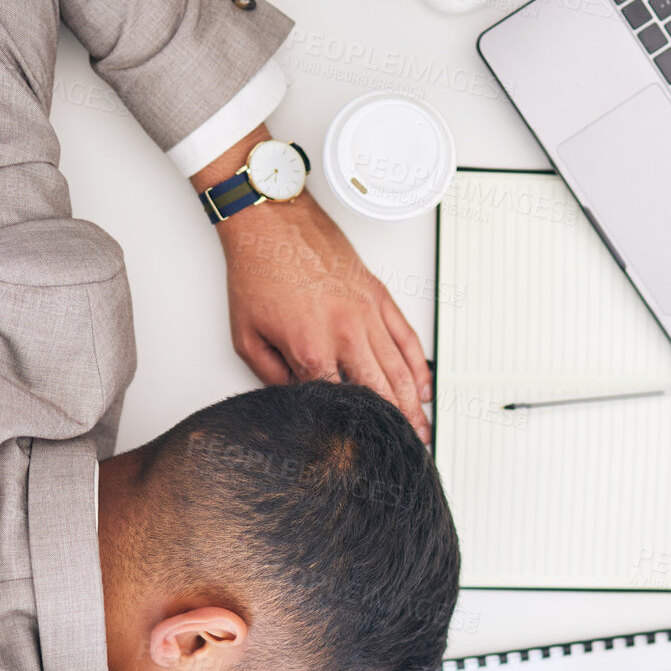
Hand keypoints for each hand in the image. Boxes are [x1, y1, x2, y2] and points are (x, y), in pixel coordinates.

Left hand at [216, 189, 432, 444]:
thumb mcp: (247, 335)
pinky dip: (419, 365)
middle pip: (381, 392)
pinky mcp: (379, 296)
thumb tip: (296, 401)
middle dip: (396, 427)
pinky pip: (407, 338)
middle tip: (407, 449)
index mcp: (311, 347)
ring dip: (415, 404)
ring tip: (422, 429)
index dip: (354, 429)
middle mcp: (345, 332)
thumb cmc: (258, 270)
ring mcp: (368, 313)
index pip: (340, 401)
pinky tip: (424, 386)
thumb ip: (271, 377)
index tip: (361, 448)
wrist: (273, 222)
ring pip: (401, 369)